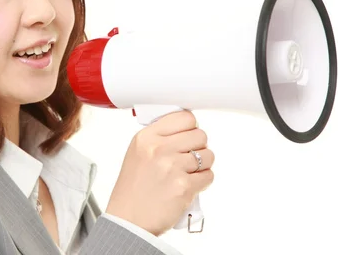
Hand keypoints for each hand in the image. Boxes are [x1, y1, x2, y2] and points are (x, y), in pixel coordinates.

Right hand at [105, 110, 213, 235]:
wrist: (128, 220)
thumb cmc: (133, 189)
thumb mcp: (137, 153)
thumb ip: (159, 138)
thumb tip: (186, 129)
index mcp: (146, 137)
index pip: (185, 117)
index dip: (190, 127)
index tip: (187, 136)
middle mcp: (159, 148)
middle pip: (200, 134)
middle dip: (198, 147)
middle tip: (188, 158)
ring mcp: (172, 167)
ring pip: (208, 155)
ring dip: (203, 165)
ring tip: (188, 173)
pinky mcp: (184, 186)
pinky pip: (209, 176)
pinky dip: (202, 182)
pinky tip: (188, 185)